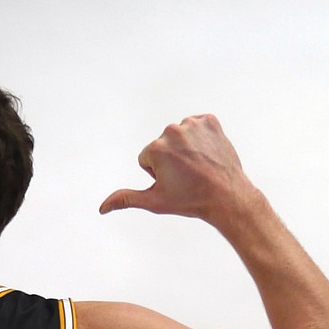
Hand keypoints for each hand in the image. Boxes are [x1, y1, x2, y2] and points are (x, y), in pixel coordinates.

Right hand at [99, 113, 254, 222]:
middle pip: (162, 145)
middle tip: (188, 176)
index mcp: (156, 148)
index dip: (158, 174)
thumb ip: (126, 199)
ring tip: (198, 166)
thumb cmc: (189, 200)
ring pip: (179, 135)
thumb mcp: (154, 201)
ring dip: (185, 148)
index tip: (175, 182)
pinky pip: (197, 127)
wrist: (226, 195)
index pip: (147, 158)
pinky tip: (207, 154)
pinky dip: (201, 139)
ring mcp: (193, 124)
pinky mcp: (210, 120)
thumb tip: (101, 208)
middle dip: (171, 159)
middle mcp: (172, 131)